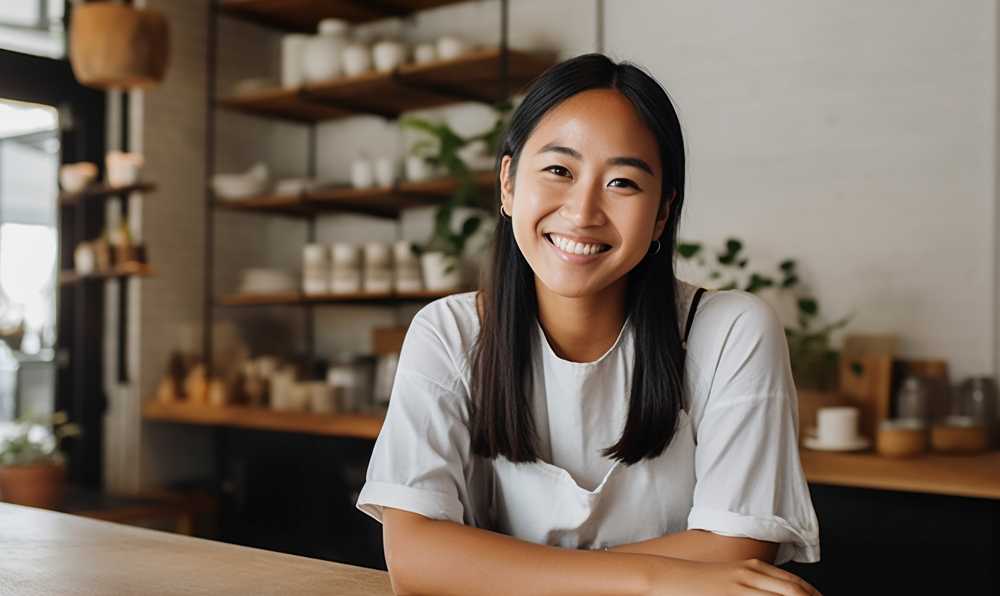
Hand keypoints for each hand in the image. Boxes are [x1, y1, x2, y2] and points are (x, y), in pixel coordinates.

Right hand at [649, 557, 821, 595]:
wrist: (667, 577)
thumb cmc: (697, 582)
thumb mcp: (729, 578)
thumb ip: (752, 584)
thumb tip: (774, 591)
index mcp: (752, 567)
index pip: (795, 584)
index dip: (813, 595)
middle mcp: (750, 575)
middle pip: (795, 591)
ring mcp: (740, 587)